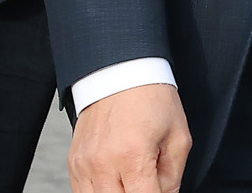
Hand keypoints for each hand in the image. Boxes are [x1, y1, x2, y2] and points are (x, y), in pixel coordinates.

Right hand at [69, 83, 191, 192]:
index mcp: (132, 155)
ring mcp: (84, 165)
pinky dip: (100, 192)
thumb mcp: (178, 136)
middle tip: (149, 183)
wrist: (121, 72)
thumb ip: (173, 177)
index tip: (162, 191)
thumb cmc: (152, 98)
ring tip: (132, 180)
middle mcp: (103, 163)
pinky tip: (115, 182)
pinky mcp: (74, 163)